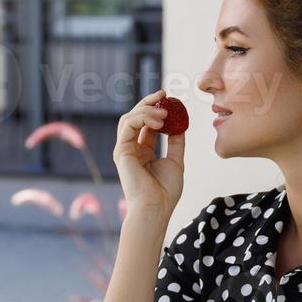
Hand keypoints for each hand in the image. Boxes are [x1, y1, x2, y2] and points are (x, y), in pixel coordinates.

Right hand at [113, 88, 184, 214]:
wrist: (156, 208)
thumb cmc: (165, 191)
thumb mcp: (176, 160)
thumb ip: (176, 141)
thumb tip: (180, 123)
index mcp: (143, 151)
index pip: (146, 124)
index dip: (157, 110)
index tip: (170, 99)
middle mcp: (131, 148)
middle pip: (135, 117)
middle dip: (149, 103)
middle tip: (164, 94)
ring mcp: (124, 149)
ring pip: (129, 118)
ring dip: (146, 110)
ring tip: (164, 112)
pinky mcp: (121, 151)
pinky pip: (128, 125)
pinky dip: (142, 118)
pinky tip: (159, 121)